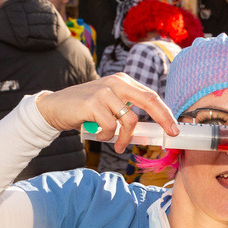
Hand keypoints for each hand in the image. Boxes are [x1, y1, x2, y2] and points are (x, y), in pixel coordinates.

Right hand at [34, 73, 177, 153]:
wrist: (54, 107)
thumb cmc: (84, 109)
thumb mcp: (109, 105)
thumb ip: (127, 111)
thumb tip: (150, 131)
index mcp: (123, 82)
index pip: (151, 96)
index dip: (165, 112)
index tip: (174, 127)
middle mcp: (116, 82)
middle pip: (149, 100)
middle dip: (164, 118)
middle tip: (171, 134)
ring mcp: (104, 91)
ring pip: (129, 120)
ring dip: (125, 138)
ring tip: (118, 146)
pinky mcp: (92, 103)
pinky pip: (110, 127)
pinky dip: (106, 136)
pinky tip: (98, 135)